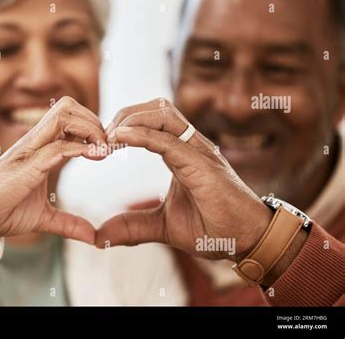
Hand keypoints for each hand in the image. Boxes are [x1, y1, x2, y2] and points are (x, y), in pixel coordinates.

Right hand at [0, 96, 106, 243]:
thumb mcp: (43, 218)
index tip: (107, 148)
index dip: (92, 126)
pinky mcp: (28, 165)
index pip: (70, 118)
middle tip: (107, 145)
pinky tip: (96, 157)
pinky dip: (82, 148)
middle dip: (94, 120)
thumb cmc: (4, 211)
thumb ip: (68, 223)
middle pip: (68, 106)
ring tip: (102, 150)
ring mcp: (31, 150)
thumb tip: (93, 236)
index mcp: (40, 148)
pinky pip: (59, 146)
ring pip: (63, 115)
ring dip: (90, 128)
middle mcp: (35, 142)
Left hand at [97, 98, 272, 259]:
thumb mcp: (163, 226)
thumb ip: (133, 226)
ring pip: (163, 113)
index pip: (152, 122)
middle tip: (101, 137)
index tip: (101, 143)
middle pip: (155, 108)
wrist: (248, 241)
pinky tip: (120, 137)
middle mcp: (190, 146)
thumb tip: (100, 237)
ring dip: (131, 119)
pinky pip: (169, 140)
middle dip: (125, 115)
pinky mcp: (203, 165)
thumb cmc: (214, 228)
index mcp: (181, 153)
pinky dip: (143, 135)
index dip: (125, 125)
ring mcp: (198, 152)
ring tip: (109, 136)